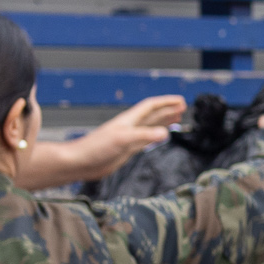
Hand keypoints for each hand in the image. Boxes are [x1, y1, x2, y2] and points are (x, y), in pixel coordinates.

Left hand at [14, 95, 186, 188]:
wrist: (80, 162)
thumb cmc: (95, 148)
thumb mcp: (122, 139)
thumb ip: (144, 136)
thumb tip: (165, 133)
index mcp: (129, 120)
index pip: (151, 106)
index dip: (166, 102)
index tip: (181, 101)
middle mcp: (130, 127)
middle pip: (153, 114)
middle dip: (168, 110)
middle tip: (183, 107)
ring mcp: (129, 137)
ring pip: (151, 126)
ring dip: (164, 120)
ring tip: (176, 117)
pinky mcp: (127, 149)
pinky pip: (146, 139)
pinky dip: (156, 135)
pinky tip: (160, 136)